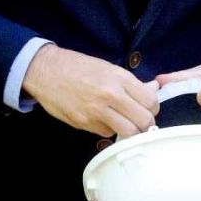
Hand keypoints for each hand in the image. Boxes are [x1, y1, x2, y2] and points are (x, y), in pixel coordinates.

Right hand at [22, 45, 158, 137]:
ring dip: (130, 131)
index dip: (153, 107)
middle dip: (146, 124)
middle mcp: (110, 95)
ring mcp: (97, 111)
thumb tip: (153, 89)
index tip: (148, 108)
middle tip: (141, 121)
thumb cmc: (78, 66)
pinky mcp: (84, 124)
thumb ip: (132, 82)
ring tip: (126, 124)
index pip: (151, 101)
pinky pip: (107, 133)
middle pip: (143, 121)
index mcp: (119, 78)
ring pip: (128, 132)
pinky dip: (109, 129)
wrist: (46, 71)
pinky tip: (104, 120)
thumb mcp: (108, 67)